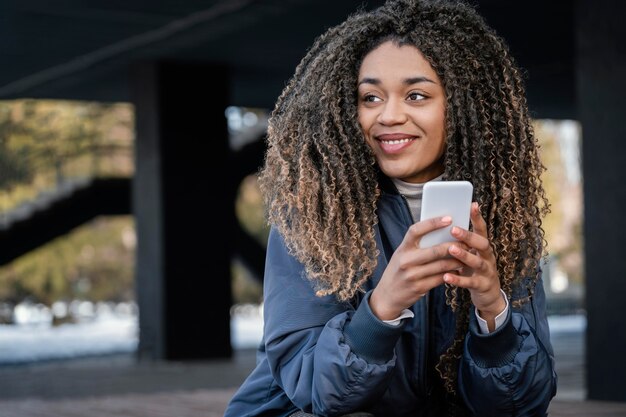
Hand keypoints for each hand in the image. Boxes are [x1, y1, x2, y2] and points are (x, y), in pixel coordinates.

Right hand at [369, 216, 465, 320]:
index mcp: (402, 249)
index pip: (416, 231)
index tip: (449, 218)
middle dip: (454, 246)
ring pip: (442, 266)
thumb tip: (440, 232)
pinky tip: (459, 270)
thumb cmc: (398, 271)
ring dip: (457, 261)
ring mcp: (412, 276)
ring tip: (467, 256)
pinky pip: (441, 279)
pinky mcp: (419, 288)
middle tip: (467, 243)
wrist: (387, 296)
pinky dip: (452, 274)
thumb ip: (416, 246)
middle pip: (435, 250)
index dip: (433, 223)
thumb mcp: (401, 255)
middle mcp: (406, 261)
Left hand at [443, 202, 505, 330]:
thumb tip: (440, 225)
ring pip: (478, 262)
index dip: (477, 217)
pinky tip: (446, 277)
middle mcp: (488, 256)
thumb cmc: (473, 269)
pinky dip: (459, 280)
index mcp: (483, 246)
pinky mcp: (483, 286)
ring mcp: (487, 271)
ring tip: (451, 249)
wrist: (488, 295)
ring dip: (465, 255)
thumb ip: (460, 243)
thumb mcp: (470, 254)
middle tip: (453, 229)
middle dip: (468, 236)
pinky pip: (471, 283)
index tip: (471, 204)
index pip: (481, 229)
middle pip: (482, 243)